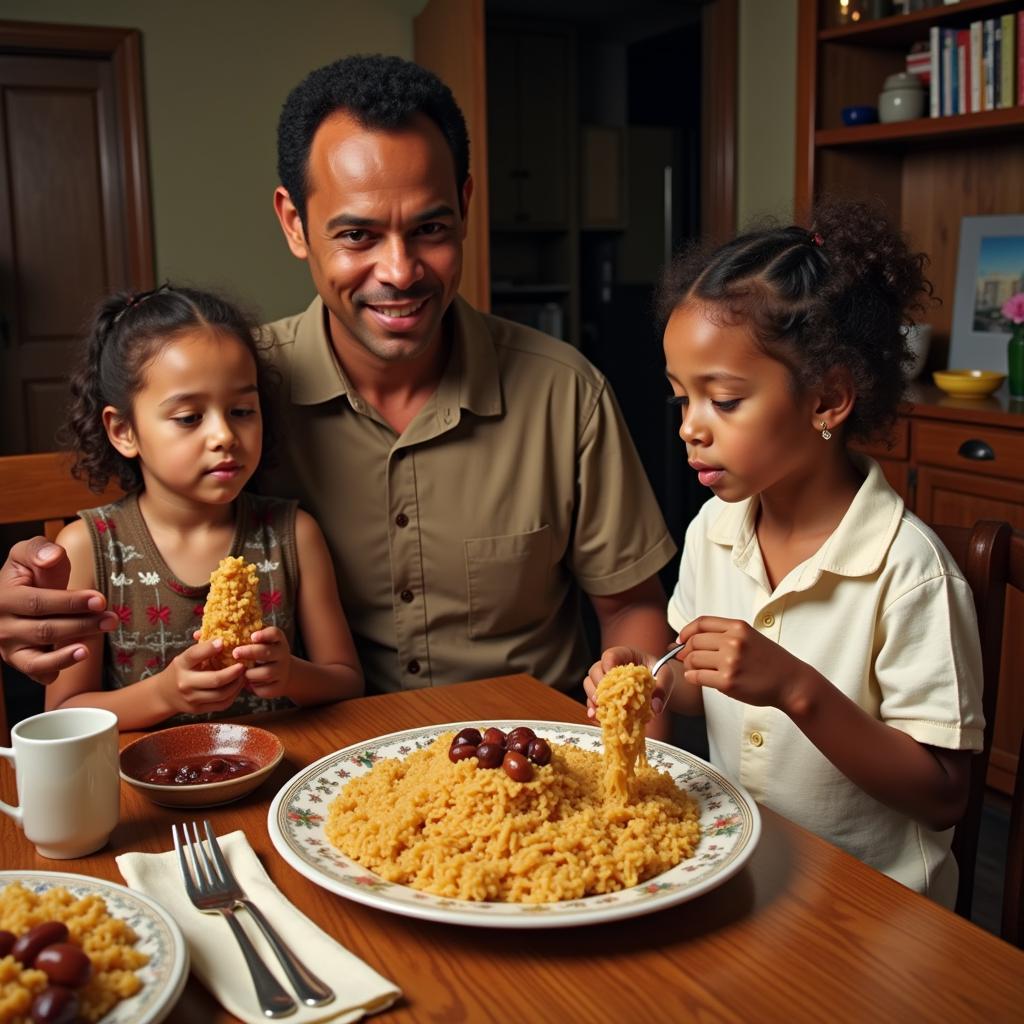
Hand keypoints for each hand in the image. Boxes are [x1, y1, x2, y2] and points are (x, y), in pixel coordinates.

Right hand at [0, 537, 117, 683]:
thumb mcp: (28, 553)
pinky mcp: (20, 661)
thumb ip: (39, 550)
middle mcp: (3, 627)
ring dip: (68, 655)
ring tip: (90, 649)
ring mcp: (9, 647)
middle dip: (81, 626)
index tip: (99, 600)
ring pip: (37, 659)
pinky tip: (75, 659)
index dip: (70, 603)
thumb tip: (52, 556)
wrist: (15, 593)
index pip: (38, 603)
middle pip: (44, 630)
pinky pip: (36, 672)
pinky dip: (55, 670)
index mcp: (4, 598)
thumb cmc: (29, 572)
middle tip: (111, 620)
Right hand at [159, 639, 246, 715]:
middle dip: (234, 672)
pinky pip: (222, 704)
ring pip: (222, 694)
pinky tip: (236, 686)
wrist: (164, 694)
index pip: (195, 654)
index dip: (210, 647)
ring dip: (237, 684)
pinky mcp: (198, 709)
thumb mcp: (186, 657)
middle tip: (243, 665)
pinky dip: (233, 695)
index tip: (223, 642)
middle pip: (215, 679)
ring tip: (243, 676)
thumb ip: (202, 647)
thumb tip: (221, 635)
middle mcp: (185, 682)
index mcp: (181, 664)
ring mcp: (191, 698)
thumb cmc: (181, 670)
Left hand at [232, 626, 291, 698]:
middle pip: (267, 652)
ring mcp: (282, 671)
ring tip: (240, 672)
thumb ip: (248, 637)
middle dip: (250, 652)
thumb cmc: (265, 655)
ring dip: (250, 673)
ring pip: (266, 672)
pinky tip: (246, 684)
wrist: (285, 673)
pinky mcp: (279, 686)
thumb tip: (222, 632)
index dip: (264, 634)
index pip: (274, 633)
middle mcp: (282, 655)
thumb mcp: (263, 643)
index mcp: (278, 641)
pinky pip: (265, 688)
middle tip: (235, 653)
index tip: (252, 636)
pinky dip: (254, 687)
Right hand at [583, 645, 672, 719]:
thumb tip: (655, 707)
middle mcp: (610, 667)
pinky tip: (597, 716)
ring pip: (589, 684)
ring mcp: (605, 681)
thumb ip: (663, 688)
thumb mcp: (666, 676)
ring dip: (593, 697)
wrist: (658, 684)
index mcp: (624, 655)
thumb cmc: (659, 674)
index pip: (610, 655)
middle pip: (595, 670)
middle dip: (598, 685)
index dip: (608, 664)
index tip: (611, 675)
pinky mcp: (604, 695)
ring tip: (602, 708)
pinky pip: (592, 700)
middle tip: (606, 697)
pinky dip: (593, 709)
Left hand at [674, 615, 809, 711]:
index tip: (680, 640)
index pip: (701, 622)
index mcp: (738, 627)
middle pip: (694, 641)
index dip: (686, 631)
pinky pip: (697, 677)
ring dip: (688, 665)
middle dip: (685, 651)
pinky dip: (692, 678)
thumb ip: (724, 635)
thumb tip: (688, 640)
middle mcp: (733, 641)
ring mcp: (730, 662)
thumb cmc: (770, 662)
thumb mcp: (750, 637)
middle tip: (685, 658)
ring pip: (692, 659)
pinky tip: (697, 678)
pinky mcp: (728, 682)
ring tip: (694, 669)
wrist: (791, 682)